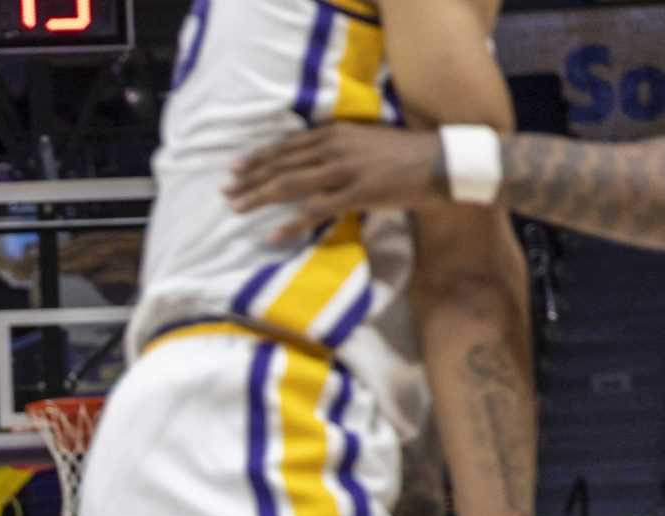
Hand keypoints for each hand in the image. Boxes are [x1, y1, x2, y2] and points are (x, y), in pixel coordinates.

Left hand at [226, 123, 445, 238]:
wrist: (439, 160)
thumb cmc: (402, 153)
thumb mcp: (363, 141)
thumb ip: (335, 149)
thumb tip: (309, 163)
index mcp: (336, 132)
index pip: (287, 145)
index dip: (259, 158)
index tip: (236, 168)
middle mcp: (335, 147)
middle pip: (282, 164)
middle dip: (250, 178)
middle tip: (225, 191)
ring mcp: (345, 170)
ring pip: (291, 184)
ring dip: (260, 196)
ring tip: (237, 208)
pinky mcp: (357, 193)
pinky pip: (315, 210)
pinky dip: (291, 224)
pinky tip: (273, 235)